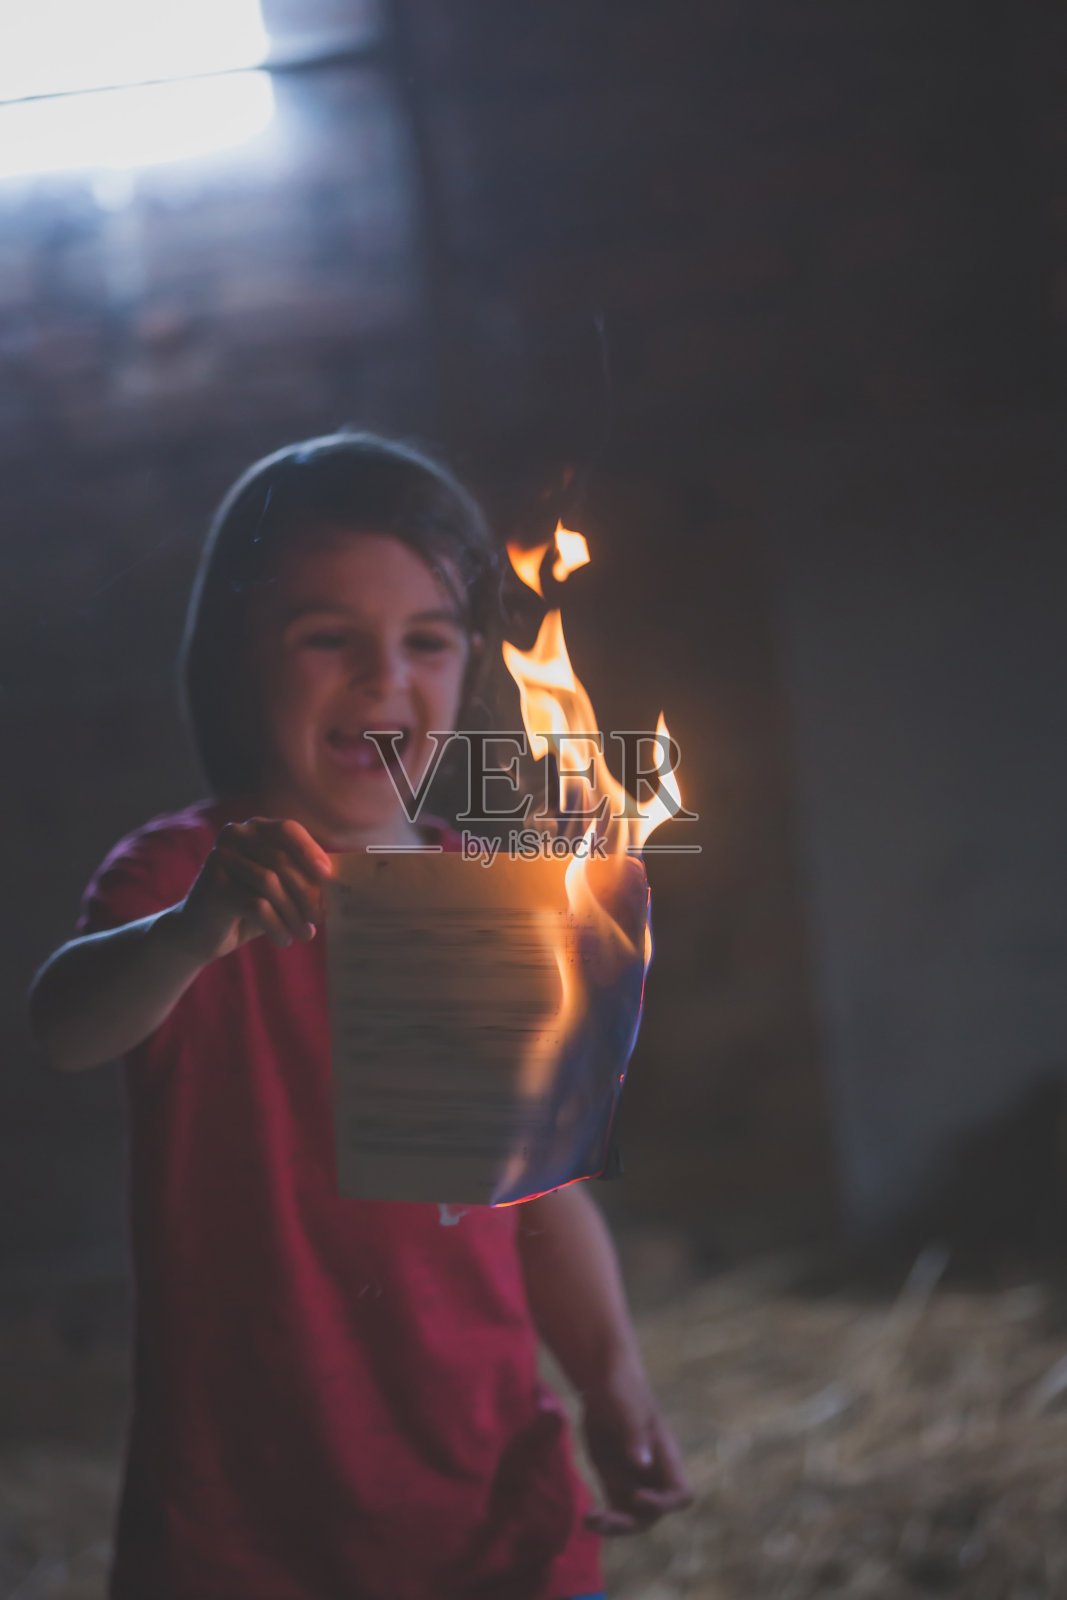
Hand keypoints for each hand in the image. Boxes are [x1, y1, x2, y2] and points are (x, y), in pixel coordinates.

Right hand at [173, 817, 333, 962]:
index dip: (310, 851)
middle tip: (320, 919)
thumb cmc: (247, 906)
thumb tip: (340, 880)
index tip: (329, 876)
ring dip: (294, 914)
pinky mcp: (213, 886)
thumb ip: (301, 876)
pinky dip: (276, 926)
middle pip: (281, 860)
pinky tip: (284, 941)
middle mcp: (233, 836)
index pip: (288, 830)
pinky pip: (257, 906)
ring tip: (305, 935)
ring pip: (271, 884)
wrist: (198, 932)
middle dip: (307, 893)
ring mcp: (220, 859)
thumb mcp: (276, 887)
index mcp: (252, 829)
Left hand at [581, 1351, 692, 1535]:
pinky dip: (602, 1519)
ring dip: (614, 1527)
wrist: (604, 1383)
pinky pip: (614, 1510)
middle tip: (604, 1518)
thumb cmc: (623, 1389)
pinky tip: (585, 1518)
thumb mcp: (628, 1409)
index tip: (637, 1496)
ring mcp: (634, 1480)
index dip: (663, 1503)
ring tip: (590, 1521)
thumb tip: (643, 1465)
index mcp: (666, 1457)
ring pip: (632, 1519)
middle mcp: (653, 1475)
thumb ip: (635, 1436)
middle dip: (631, 1522)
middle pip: (653, 1515)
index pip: (680, 1495)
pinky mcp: (614, 1482)